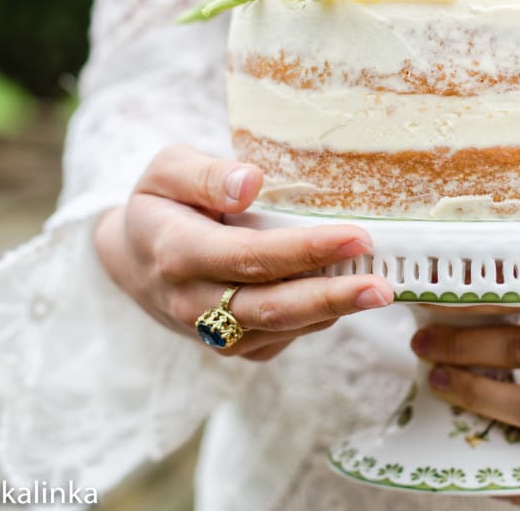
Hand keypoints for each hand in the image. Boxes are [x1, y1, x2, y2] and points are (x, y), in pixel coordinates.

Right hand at [94, 143, 392, 360]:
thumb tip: (251, 182)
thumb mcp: (166, 171)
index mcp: (178, 254)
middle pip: (273, 307)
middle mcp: (194, 303)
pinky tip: (350, 294)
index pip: (250, 257)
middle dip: (333, 297)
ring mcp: (214, 334)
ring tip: (382, 286)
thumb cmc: (161, 204)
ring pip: (285, 327)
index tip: (356, 236)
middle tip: (384, 286)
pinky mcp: (236, 348)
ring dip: (336, 309)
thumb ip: (205, 174)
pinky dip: (321, 317)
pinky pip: (286, 336)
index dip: (305, 250)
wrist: (135, 261)